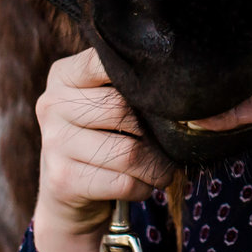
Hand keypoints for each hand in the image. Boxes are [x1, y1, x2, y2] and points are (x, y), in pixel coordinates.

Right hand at [30, 50, 175, 251]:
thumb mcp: (104, 100)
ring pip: (129, 152)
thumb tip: (199, 110)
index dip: (142, 79)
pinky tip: (142, 183)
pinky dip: (144, 187)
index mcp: (64, 75)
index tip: (163, 95)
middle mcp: (52, 105)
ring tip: (162, 167)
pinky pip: (124, 183)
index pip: (105, 62)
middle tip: (170, 142)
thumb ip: (132, 88)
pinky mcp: (63, 180)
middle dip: (157, 132)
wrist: (67, 188)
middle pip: (123, 109)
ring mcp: (53, 143)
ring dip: (158, 166)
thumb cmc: (101, 135)